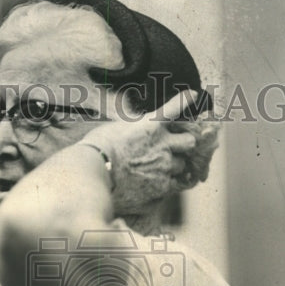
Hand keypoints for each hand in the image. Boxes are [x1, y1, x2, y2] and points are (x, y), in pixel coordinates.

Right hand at [80, 91, 218, 213]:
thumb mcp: (114, 128)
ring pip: (182, 167)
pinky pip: (174, 187)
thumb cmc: (95, 149)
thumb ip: (133, 127)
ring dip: (173, 167)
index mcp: (151, 125)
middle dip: (182, 145)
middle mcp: (162, 145)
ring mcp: (164, 168)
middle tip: (171, 149)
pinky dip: (166, 186)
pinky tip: (153, 187)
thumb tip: (136, 126)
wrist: (92, 174)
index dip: (185, 101)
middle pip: (190, 142)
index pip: (175, 108)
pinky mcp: (160, 190)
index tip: (193, 96)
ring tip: (154, 172)